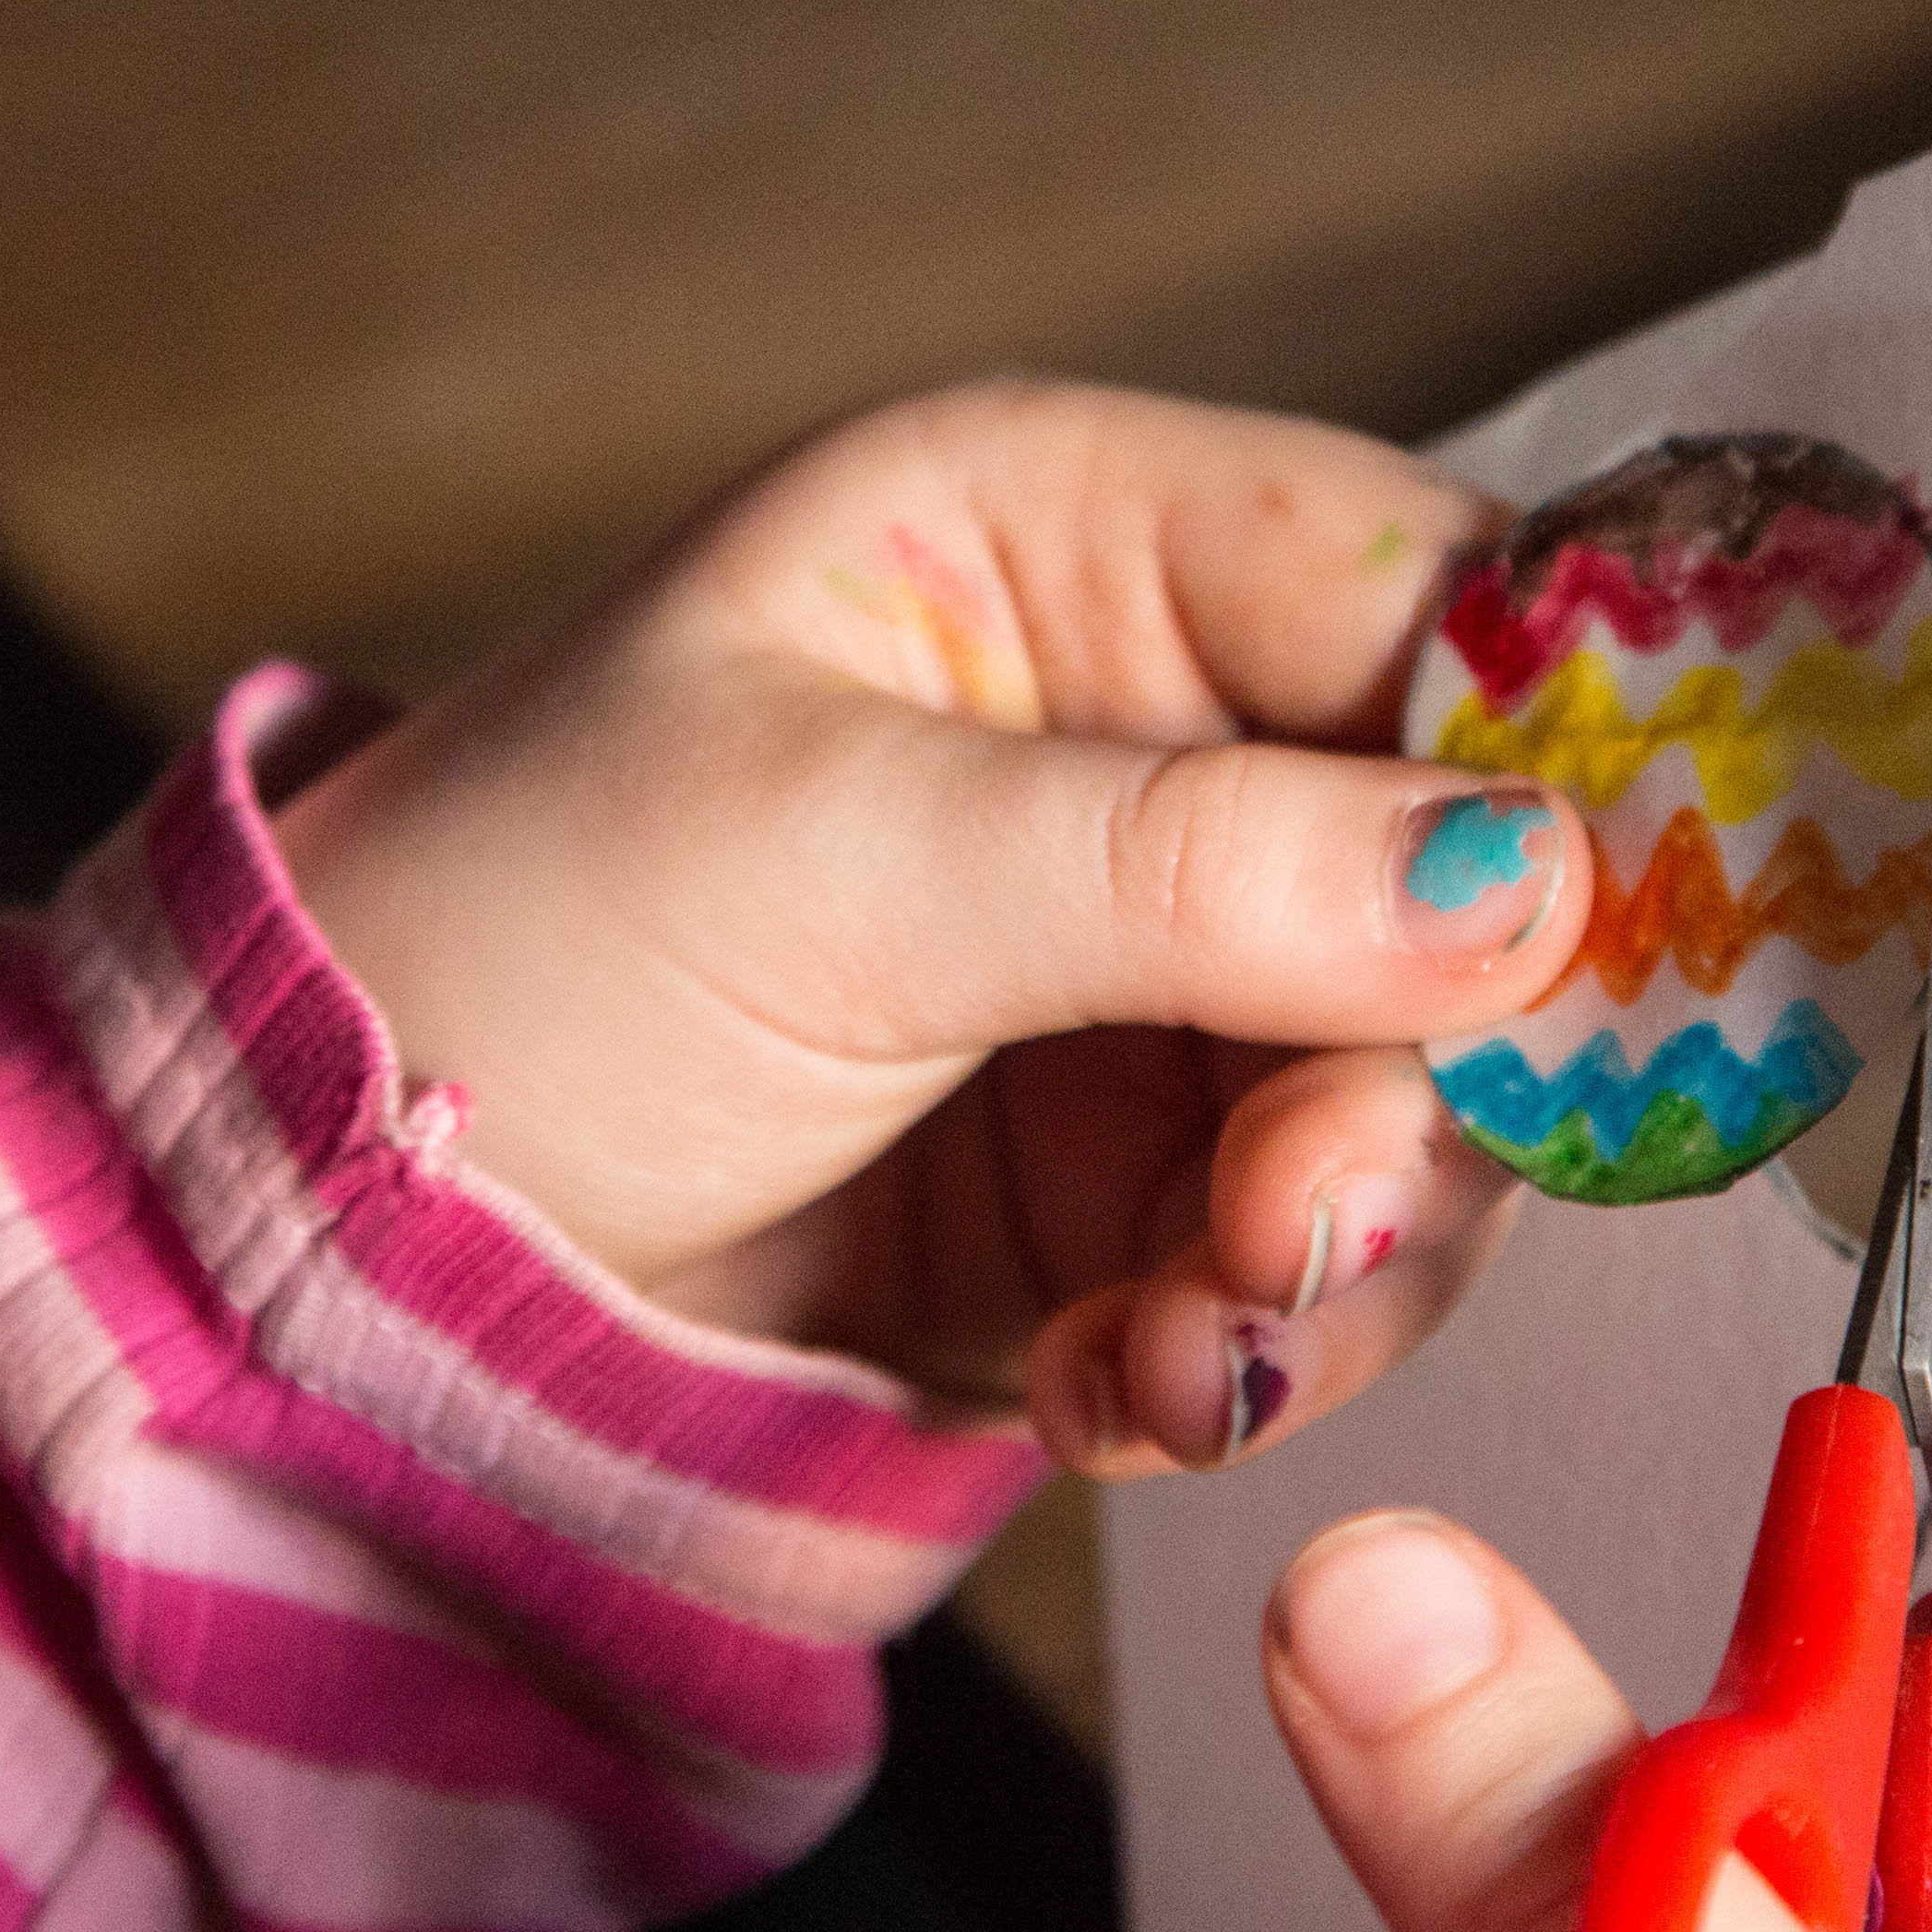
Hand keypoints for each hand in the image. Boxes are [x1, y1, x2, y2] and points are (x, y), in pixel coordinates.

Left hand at [273, 381, 1584, 1470]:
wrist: (326, 1247)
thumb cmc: (499, 940)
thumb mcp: (829, 857)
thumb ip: (1182, 867)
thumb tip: (1519, 872)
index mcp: (1062, 545)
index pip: (1431, 593)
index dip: (1560, 751)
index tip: (1604, 927)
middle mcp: (1148, 741)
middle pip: (1472, 875)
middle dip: (1421, 1062)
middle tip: (1297, 1202)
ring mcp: (1153, 975)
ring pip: (1420, 1095)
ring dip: (1330, 1237)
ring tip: (1184, 1325)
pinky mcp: (1131, 1181)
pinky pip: (1305, 1262)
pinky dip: (1240, 1347)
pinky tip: (1119, 1387)